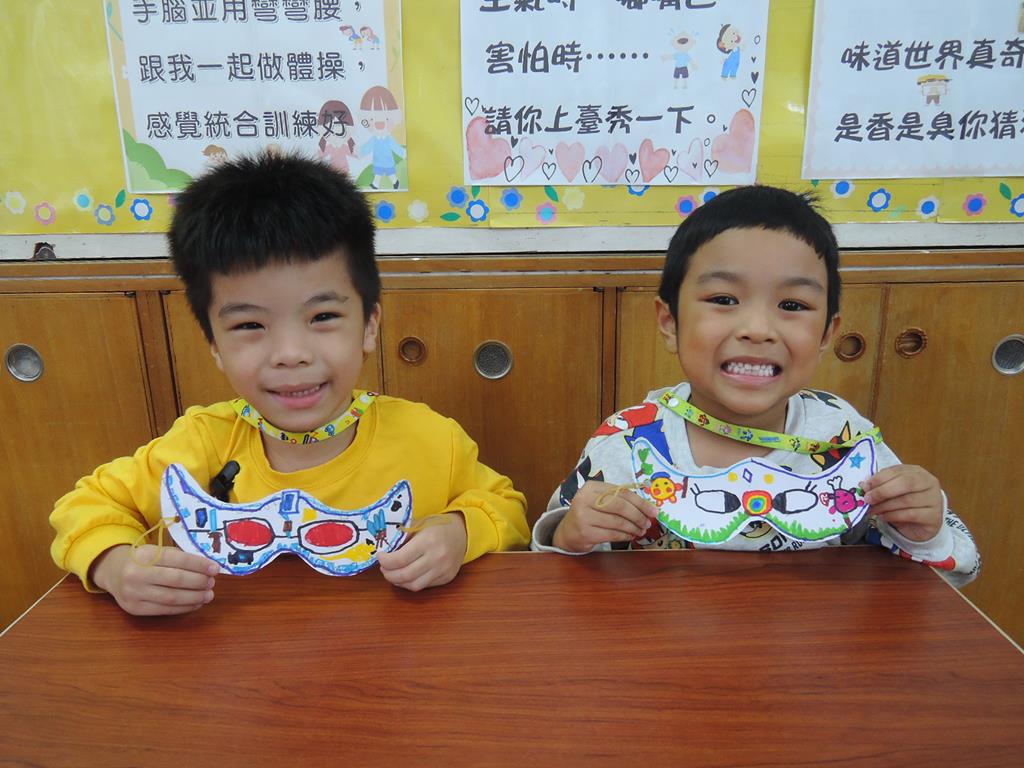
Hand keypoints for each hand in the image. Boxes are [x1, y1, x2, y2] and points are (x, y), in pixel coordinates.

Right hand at [91, 544, 217, 615]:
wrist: (114, 572)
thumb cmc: (144, 560)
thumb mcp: (156, 551)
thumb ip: (178, 557)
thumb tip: (208, 568)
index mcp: (144, 554)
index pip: (177, 559)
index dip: (199, 565)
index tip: (215, 568)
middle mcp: (136, 573)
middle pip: (176, 580)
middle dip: (199, 582)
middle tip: (212, 583)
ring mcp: (133, 593)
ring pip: (171, 597)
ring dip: (194, 597)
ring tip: (208, 595)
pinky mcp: (134, 608)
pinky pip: (164, 610)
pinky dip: (184, 608)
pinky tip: (195, 603)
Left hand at [377, 513, 467, 591]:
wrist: (462, 532)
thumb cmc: (437, 526)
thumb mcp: (419, 524)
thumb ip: (402, 537)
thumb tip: (384, 549)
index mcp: (428, 541)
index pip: (400, 559)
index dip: (385, 561)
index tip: (380, 556)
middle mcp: (437, 558)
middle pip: (405, 575)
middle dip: (388, 574)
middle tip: (383, 568)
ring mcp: (443, 570)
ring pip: (414, 585)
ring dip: (398, 582)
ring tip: (392, 574)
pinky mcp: (447, 578)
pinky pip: (424, 586)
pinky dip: (411, 583)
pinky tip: (406, 576)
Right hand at [552, 480, 659, 552]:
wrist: (568, 531)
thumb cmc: (590, 514)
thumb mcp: (600, 501)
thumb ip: (619, 500)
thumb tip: (648, 508)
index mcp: (592, 487)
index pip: (622, 492)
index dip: (641, 502)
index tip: (654, 511)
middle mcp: (585, 499)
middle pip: (620, 506)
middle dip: (638, 516)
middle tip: (648, 523)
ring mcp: (584, 516)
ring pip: (618, 522)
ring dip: (633, 528)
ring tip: (641, 530)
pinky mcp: (585, 532)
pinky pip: (612, 534)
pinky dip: (625, 536)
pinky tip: (630, 535)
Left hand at [861, 465, 942, 541]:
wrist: (921, 524)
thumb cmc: (905, 504)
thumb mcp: (893, 491)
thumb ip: (881, 485)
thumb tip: (864, 485)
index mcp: (917, 472)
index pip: (898, 471)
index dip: (879, 478)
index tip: (865, 486)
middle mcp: (929, 483)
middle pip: (905, 483)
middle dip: (882, 491)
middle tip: (868, 499)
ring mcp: (934, 499)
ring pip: (906, 500)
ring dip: (884, 506)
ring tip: (872, 510)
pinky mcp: (933, 516)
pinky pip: (910, 514)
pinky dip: (893, 516)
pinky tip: (883, 517)